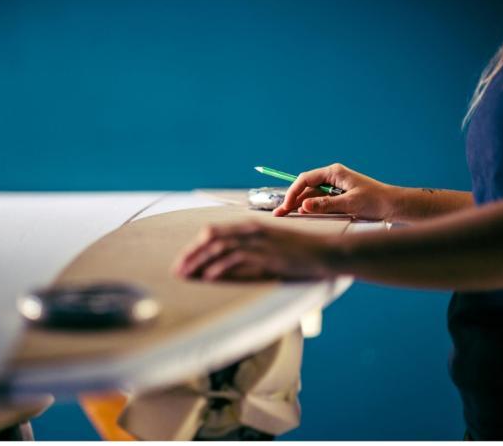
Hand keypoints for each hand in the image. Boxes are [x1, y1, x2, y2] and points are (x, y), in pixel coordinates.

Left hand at [172, 220, 338, 281]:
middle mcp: (250, 230)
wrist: (325, 252)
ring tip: (187, 274)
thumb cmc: (298, 253)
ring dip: (200, 261)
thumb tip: (225, 270)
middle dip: (191, 254)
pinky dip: (221, 267)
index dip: (194, 247)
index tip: (183, 261)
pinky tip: (209, 277)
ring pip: (220, 247)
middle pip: (211, 238)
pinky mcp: (267, 253)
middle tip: (177, 270)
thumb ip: (248, 257)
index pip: (213, 233)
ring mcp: (258, 241)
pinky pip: (238, 258)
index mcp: (249, 226)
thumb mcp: (268, 251)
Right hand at [273, 163, 396, 219]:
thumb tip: (304, 205)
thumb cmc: (376, 201)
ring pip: (310, 195)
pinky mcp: (337, 197)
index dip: (293, 192)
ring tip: (284, 216)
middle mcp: (332, 178)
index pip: (305, 179)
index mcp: (334, 172)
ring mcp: (334, 187)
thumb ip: (325, 204)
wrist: (394, 206)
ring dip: (298, 205)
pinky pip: (318, 201)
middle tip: (278, 213)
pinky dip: (309, 208)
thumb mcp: (350, 203)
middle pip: (305, 187)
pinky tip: (300, 215)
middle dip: (291, 200)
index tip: (287, 205)